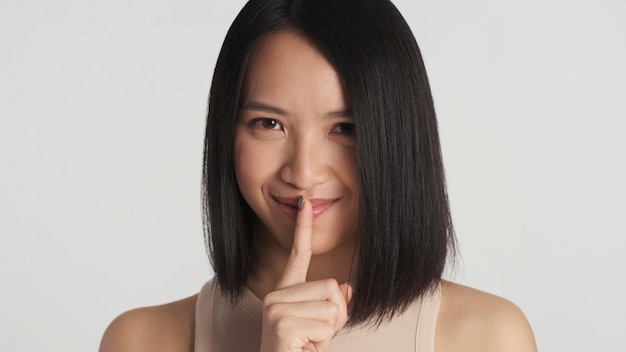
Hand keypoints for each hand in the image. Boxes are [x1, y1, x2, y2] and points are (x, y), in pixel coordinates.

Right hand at [260, 198, 351, 351]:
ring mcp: (276, 309)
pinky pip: (326, 325)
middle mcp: (275, 296)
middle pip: (331, 286)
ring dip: (329, 331)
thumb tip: (348, 288)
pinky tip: (304, 348)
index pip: (297, 254)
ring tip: (309, 344)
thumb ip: (333, 303)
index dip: (303, 228)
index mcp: (284, 292)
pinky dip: (323, 342)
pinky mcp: (282, 324)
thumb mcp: (322, 326)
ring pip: (332, 306)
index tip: (305, 203)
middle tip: (315, 336)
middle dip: (336, 315)